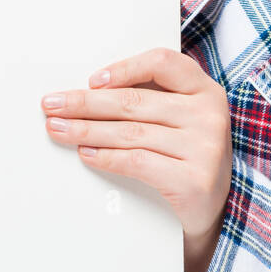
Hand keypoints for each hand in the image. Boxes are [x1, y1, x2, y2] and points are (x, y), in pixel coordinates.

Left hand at [39, 47, 232, 246]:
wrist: (216, 207)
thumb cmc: (190, 155)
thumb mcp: (184, 119)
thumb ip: (154, 100)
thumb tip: (91, 92)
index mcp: (206, 91)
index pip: (162, 63)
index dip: (124, 69)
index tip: (92, 81)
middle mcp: (209, 115)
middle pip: (136, 101)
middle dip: (86, 103)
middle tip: (53, 105)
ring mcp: (204, 147)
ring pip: (131, 132)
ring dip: (87, 130)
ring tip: (60, 130)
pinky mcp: (193, 180)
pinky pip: (138, 162)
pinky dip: (107, 157)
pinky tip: (88, 153)